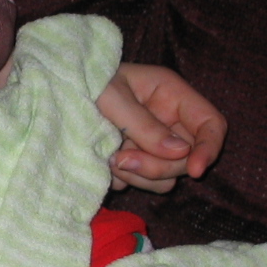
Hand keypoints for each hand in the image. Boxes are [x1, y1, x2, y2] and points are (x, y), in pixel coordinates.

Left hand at [95, 62, 226, 191]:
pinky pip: (144, 183)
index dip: (209, 148)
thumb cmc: (83, 82)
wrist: (54, 96)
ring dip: (138, 175)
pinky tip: (103, 162)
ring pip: (167, 177)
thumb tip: (180, 152)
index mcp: (171, 95)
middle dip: (158, 166)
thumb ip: (144, 125)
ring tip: (108, 156)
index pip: (211, 124)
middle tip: (121, 159)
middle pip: (188, 158)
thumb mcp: (112, 98)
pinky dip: (124, 179)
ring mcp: (154, 144)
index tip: (195, 171)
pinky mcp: (137, 161)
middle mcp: (169, 121)